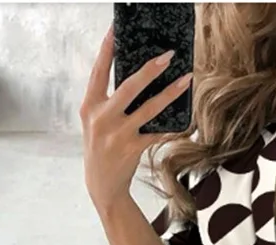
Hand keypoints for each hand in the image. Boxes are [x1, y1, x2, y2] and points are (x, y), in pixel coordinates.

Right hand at [80, 26, 192, 211]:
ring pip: (148, 108)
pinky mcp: (132, 149)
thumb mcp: (95, 122)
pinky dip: (172, 124)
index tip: (116, 28)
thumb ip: (107, 101)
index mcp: (89, 106)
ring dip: (170, 93)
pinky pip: (157, 132)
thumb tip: (136, 78)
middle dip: (150, 69)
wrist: (102, 186)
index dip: (108, 48)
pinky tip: (184, 116)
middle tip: (168, 56)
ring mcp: (117, 134)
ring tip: (186, 79)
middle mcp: (101, 117)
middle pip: (129, 86)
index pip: (99, 70)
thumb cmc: (101, 149)